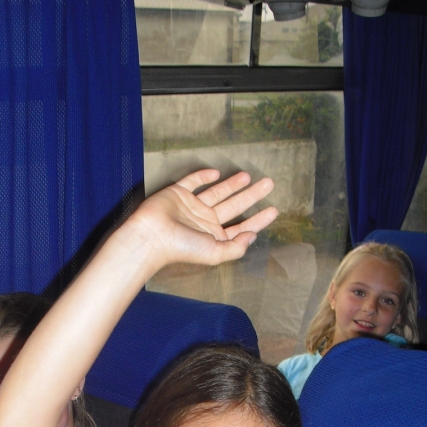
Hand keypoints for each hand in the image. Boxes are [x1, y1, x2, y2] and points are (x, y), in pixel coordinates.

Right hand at [123, 169, 277, 275]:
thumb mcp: (215, 254)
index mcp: (214, 237)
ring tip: (249, 176)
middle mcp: (205, 221)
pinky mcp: (178, 193)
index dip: (258, 220)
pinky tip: (216, 173)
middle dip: (252, 196)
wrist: (152, 236)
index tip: (274, 210)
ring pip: (218, 192)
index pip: (241, 227)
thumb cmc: (181, 248)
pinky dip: (203, 176)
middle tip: (269, 184)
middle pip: (234, 206)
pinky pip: (193, 182)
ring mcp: (192, 207)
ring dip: (233, 185)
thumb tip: (253, 236)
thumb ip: (236, 247)